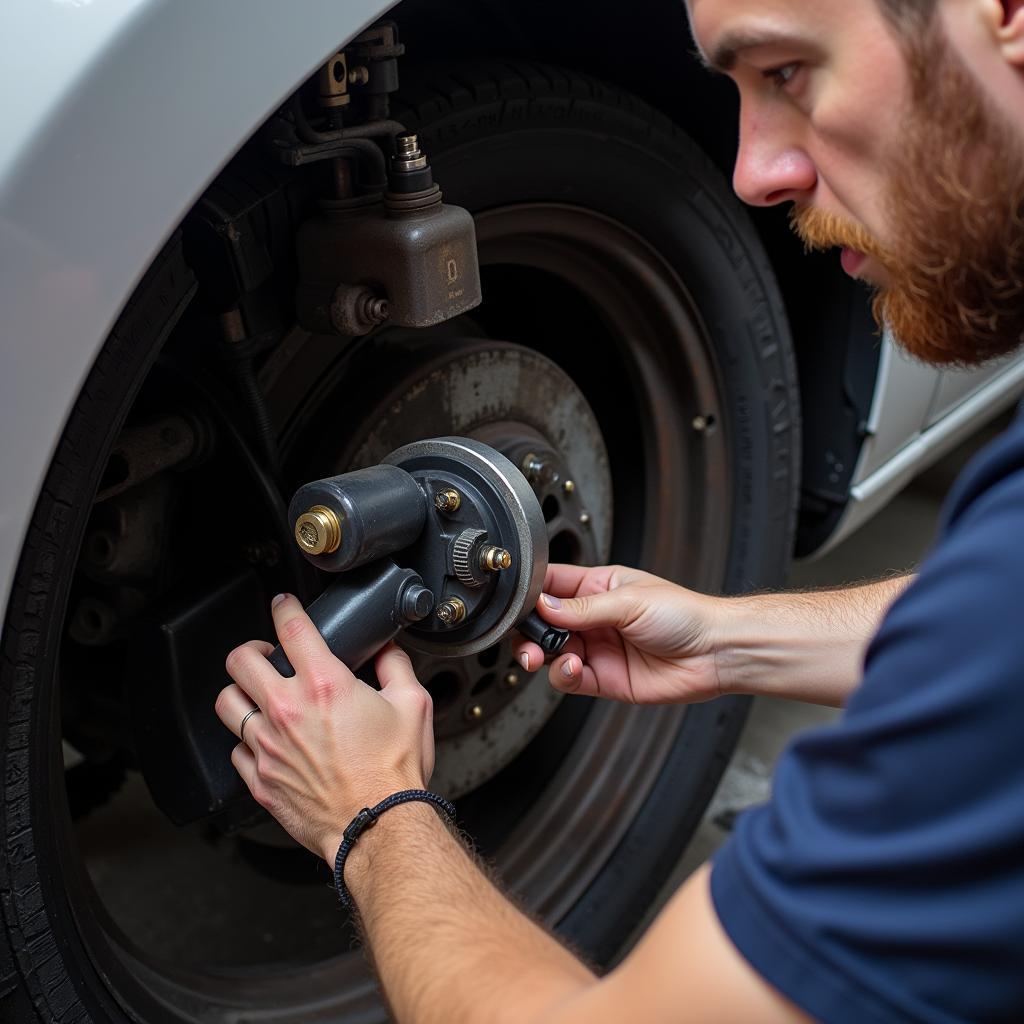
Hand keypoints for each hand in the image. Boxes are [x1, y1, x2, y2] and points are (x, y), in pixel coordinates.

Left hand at [215, 594, 433, 862]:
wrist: (378, 827)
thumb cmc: (394, 774)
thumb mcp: (413, 705)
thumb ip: (396, 667)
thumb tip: (386, 651)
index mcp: (324, 685)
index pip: (290, 627)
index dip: (284, 607)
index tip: (283, 605)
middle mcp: (287, 711)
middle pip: (241, 660)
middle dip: (252, 649)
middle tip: (267, 654)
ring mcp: (267, 746)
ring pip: (227, 703)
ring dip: (240, 692)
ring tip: (256, 693)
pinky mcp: (260, 779)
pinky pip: (235, 749)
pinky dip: (246, 741)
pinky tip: (265, 741)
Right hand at [513, 564, 724, 703]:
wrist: (714, 652)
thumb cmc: (685, 615)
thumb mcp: (629, 601)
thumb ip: (583, 607)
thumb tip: (544, 605)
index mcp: (598, 588)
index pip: (552, 585)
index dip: (531, 593)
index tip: (517, 602)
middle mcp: (594, 618)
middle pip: (545, 624)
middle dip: (529, 631)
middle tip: (526, 639)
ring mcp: (597, 649)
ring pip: (552, 653)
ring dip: (542, 655)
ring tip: (546, 655)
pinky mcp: (603, 678)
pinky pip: (570, 679)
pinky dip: (563, 675)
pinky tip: (574, 667)